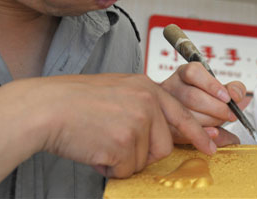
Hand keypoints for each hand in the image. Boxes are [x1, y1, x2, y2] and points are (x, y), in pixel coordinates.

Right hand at [0, 73, 213, 197]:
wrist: (45, 108)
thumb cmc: (74, 101)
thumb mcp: (117, 90)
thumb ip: (141, 105)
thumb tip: (158, 131)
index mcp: (146, 87)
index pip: (181, 114)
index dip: (197, 134)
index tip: (211, 146)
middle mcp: (147, 102)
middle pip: (165, 146)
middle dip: (143, 153)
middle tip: (115, 142)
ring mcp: (137, 122)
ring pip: (145, 160)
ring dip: (123, 159)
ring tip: (101, 140)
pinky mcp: (125, 142)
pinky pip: (126, 169)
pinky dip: (110, 166)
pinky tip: (94, 148)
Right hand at [160, 62, 250, 145]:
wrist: (187, 116)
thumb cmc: (204, 101)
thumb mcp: (220, 91)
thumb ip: (233, 90)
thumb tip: (238, 96)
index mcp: (184, 73)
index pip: (193, 73)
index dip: (211, 85)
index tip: (227, 97)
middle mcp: (171, 86)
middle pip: (192, 96)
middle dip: (216, 108)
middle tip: (231, 116)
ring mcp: (165, 106)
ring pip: (186, 114)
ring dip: (210, 122)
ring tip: (221, 125)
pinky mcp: (164, 125)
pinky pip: (180, 132)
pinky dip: (201, 135)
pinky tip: (213, 135)